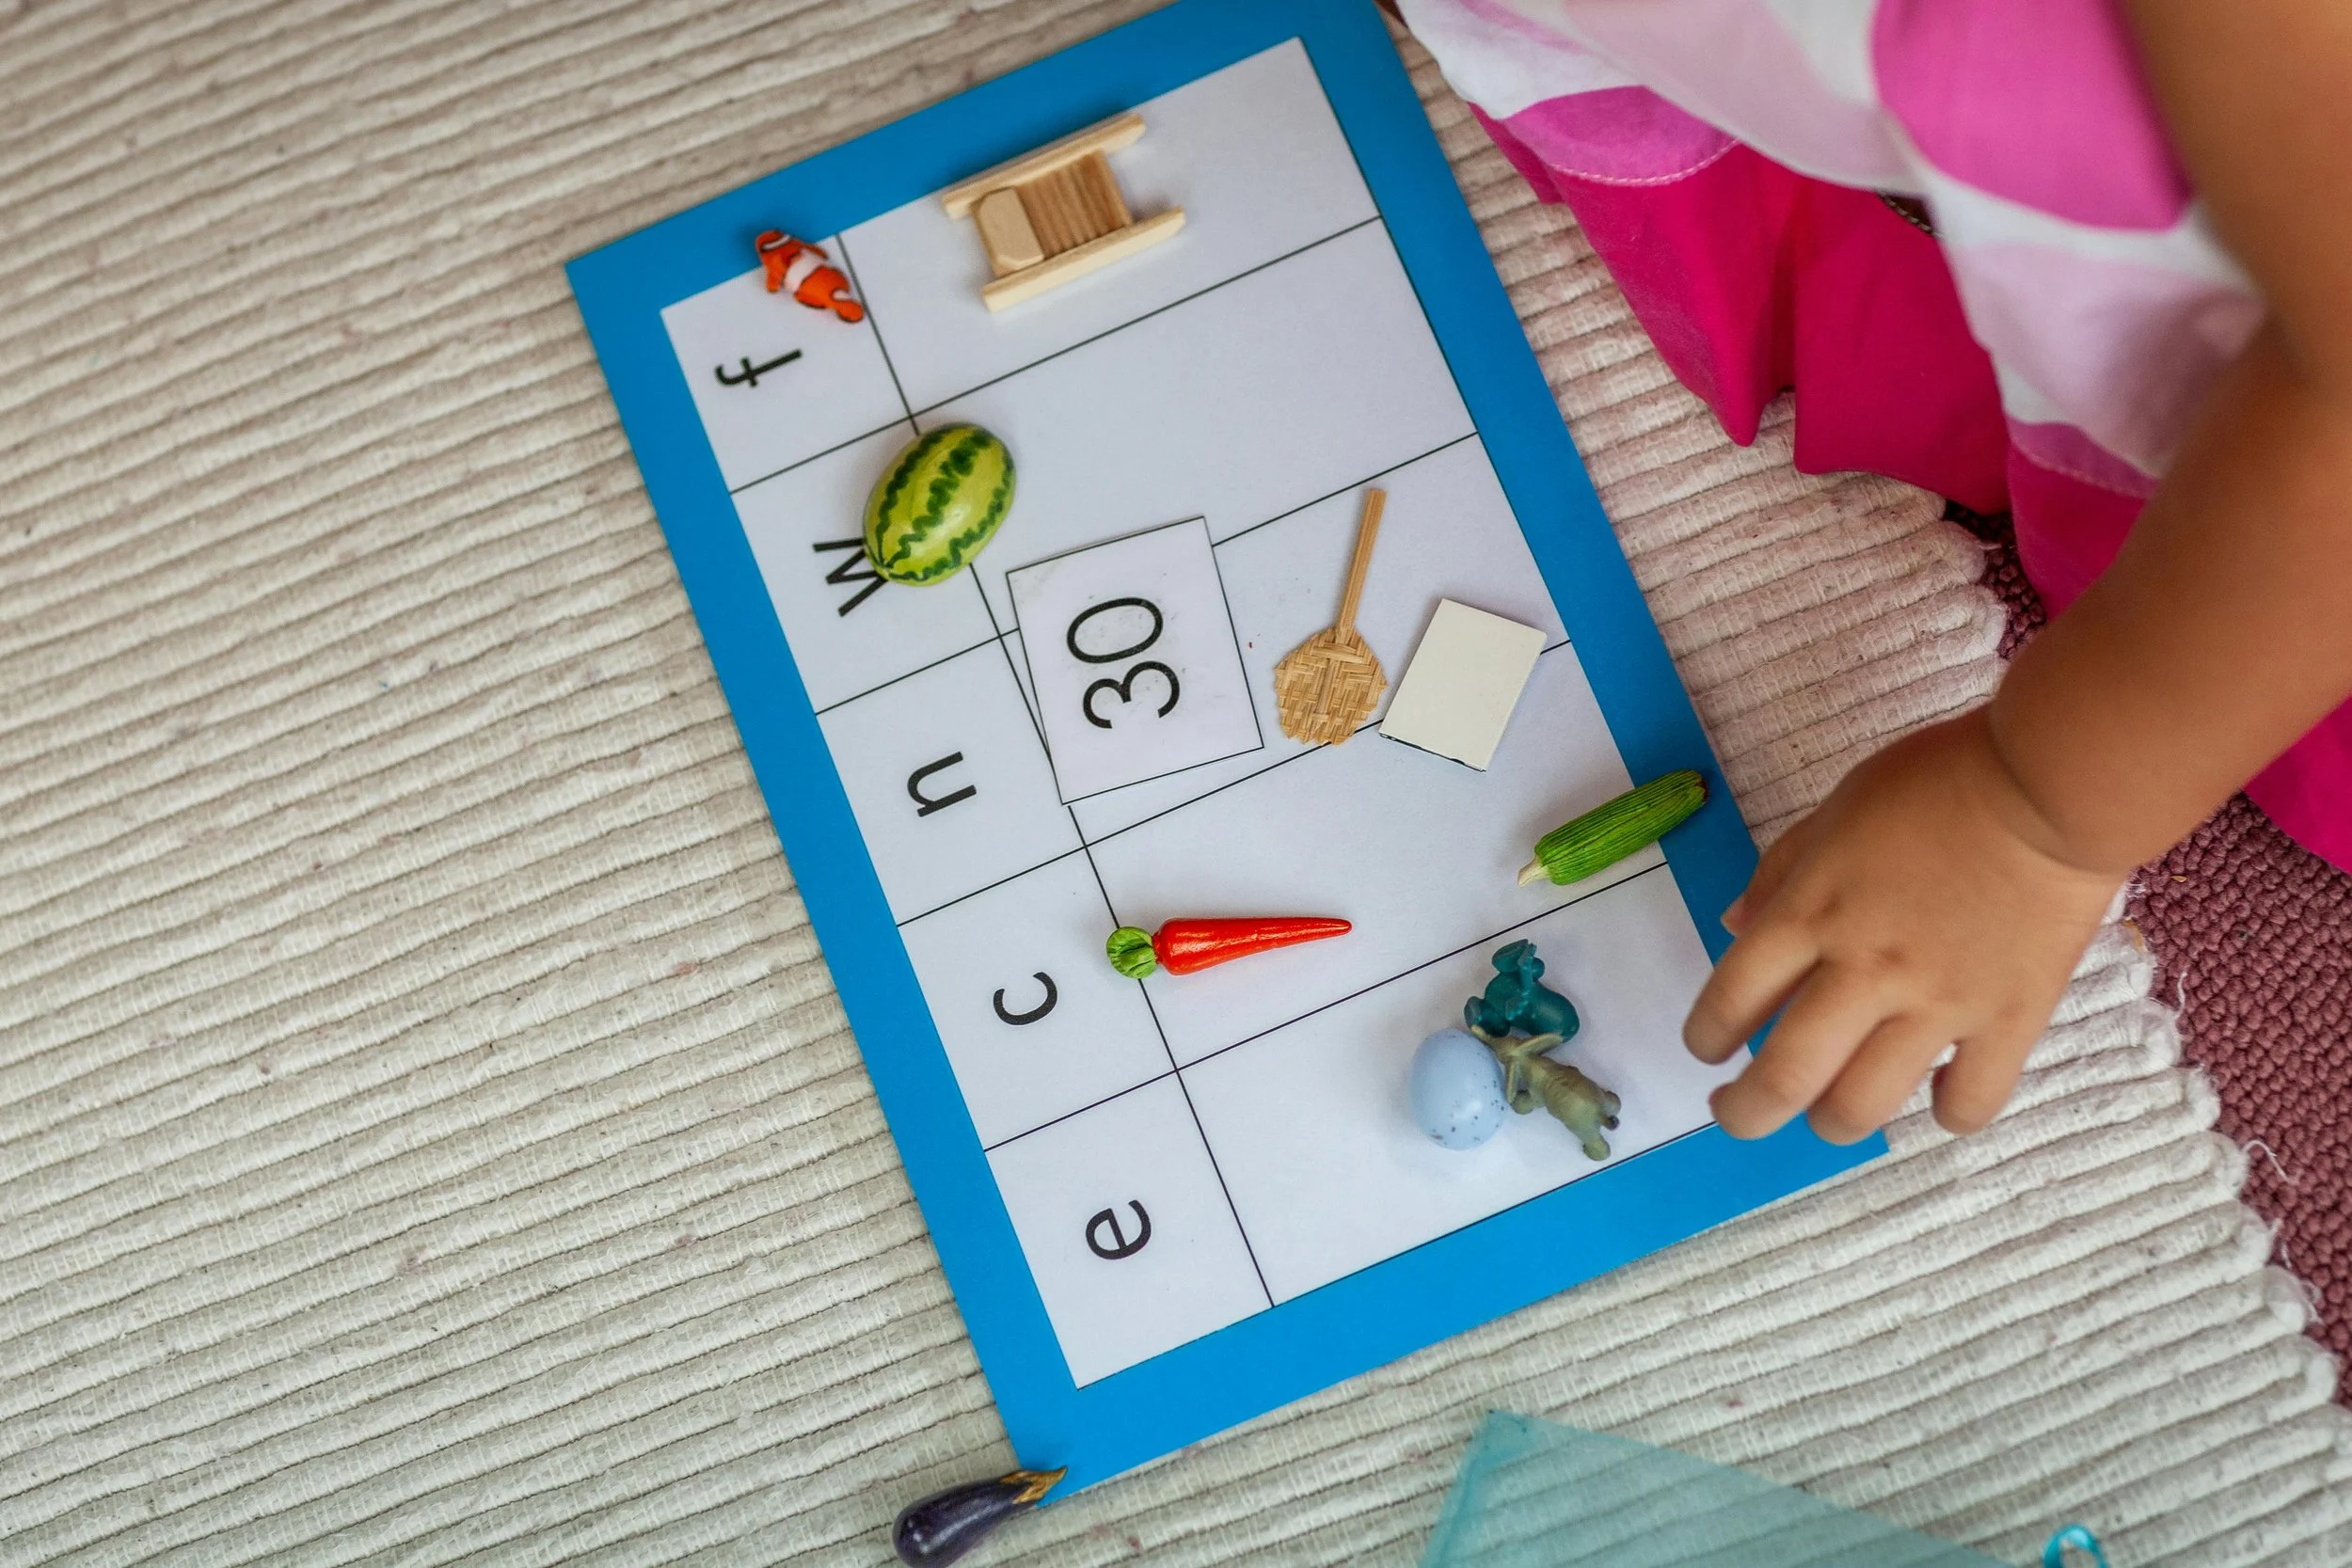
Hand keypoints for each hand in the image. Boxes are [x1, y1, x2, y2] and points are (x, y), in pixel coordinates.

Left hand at [1684, 710, 2122, 1142]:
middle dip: (1746, 1112)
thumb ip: (1781, 873)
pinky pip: (1970, 1100)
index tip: (1707, 1050)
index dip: (1705, 1037)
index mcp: (1810, 913)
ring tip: (1828, 1115)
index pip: (1730, 999)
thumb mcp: (1834, 810)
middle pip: (1785, 1075)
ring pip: (1864, 1105)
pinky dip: (1947, 1113)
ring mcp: (1937, 1003)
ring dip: (1832, 1122)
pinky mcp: (2009, 1021)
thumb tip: (1733, 928)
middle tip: (1739, 1115)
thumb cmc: (1935, 783)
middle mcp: (1863, 970)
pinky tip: (1937, 1095)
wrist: (2049, 786)